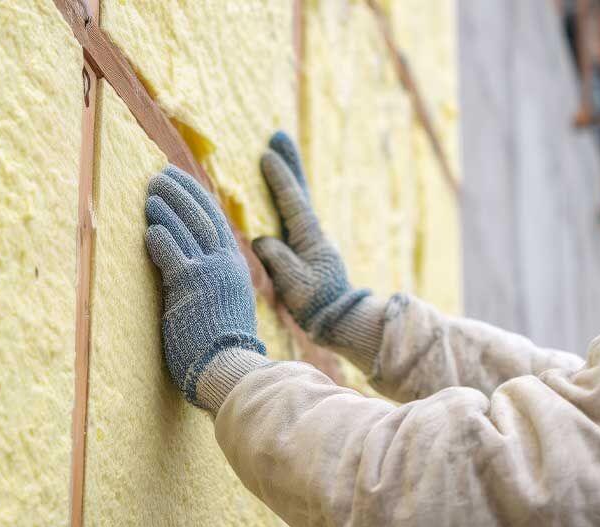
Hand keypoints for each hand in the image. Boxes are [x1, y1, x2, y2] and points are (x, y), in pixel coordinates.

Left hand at [144, 165, 265, 409]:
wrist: (231, 368)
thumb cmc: (222, 348)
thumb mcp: (225, 306)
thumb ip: (213, 284)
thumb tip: (191, 274)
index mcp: (235, 268)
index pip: (216, 222)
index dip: (199, 199)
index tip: (183, 183)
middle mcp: (226, 264)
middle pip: (202, 215)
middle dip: (182, 191)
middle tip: (161, 175)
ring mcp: (210, 271)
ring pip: (186, 227)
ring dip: (166, 206)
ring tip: (150, 192)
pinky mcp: (191, 283)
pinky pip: (172, 250)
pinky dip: (160, 236)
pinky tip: (149, 227)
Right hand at [252, 132, 371, 341]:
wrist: (338, 319)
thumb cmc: (316, 303)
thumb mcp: (294, 283)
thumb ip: (278, 258)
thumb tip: (261, 240)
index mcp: (310, 237)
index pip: (292, 201)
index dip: (279, 178)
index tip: (266, 154)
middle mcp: (312, 231)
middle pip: (299, 189)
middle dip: (289, 162)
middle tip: (278, 135)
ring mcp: (310, 238)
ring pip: (297, 199)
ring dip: (288, 175)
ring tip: (277, 153)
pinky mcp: (306, 248)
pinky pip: (292, 214)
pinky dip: (285, 196)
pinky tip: (276, 194)